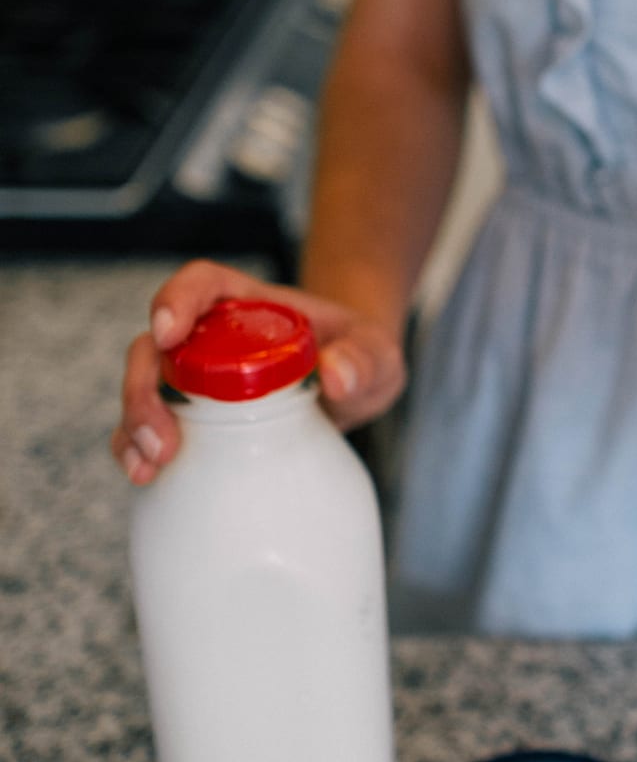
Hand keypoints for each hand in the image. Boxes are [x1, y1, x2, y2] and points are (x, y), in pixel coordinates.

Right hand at [111, 260, 406, 483]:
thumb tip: (336, 376)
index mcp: (251, 305)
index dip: (176, 301)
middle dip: (144, 389)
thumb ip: (364, 359)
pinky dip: (142, 449)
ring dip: (134, 426)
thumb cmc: (360, 355)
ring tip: (147, 467)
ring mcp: (201, 376)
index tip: (167, 334)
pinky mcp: (200, 416)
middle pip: (157, 346)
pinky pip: (157, 425)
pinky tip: (146, 477)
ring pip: (147, 389)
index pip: (202, 285)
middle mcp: (213, 335)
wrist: (357, 382)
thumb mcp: (377, 354)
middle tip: (162, 439)